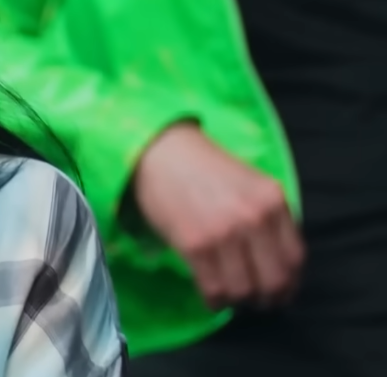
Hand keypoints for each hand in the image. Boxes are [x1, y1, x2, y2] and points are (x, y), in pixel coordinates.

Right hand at [132, 122, 304, 310]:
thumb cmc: (204, 168)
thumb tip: (275, 263)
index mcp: (273, 201)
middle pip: (274, 280)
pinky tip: (212, 298)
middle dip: (268, 299)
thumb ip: (269, 218)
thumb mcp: (251, 184)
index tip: (281, 292)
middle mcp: (254, 218)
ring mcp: (224, 233)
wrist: (160, 152)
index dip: (290, 283)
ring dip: (239, 301)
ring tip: (231, 298)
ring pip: (244, 289)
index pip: (295, 258)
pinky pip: (213, 288)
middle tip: (258, 302)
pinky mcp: (194, 245)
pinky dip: (215, 301)